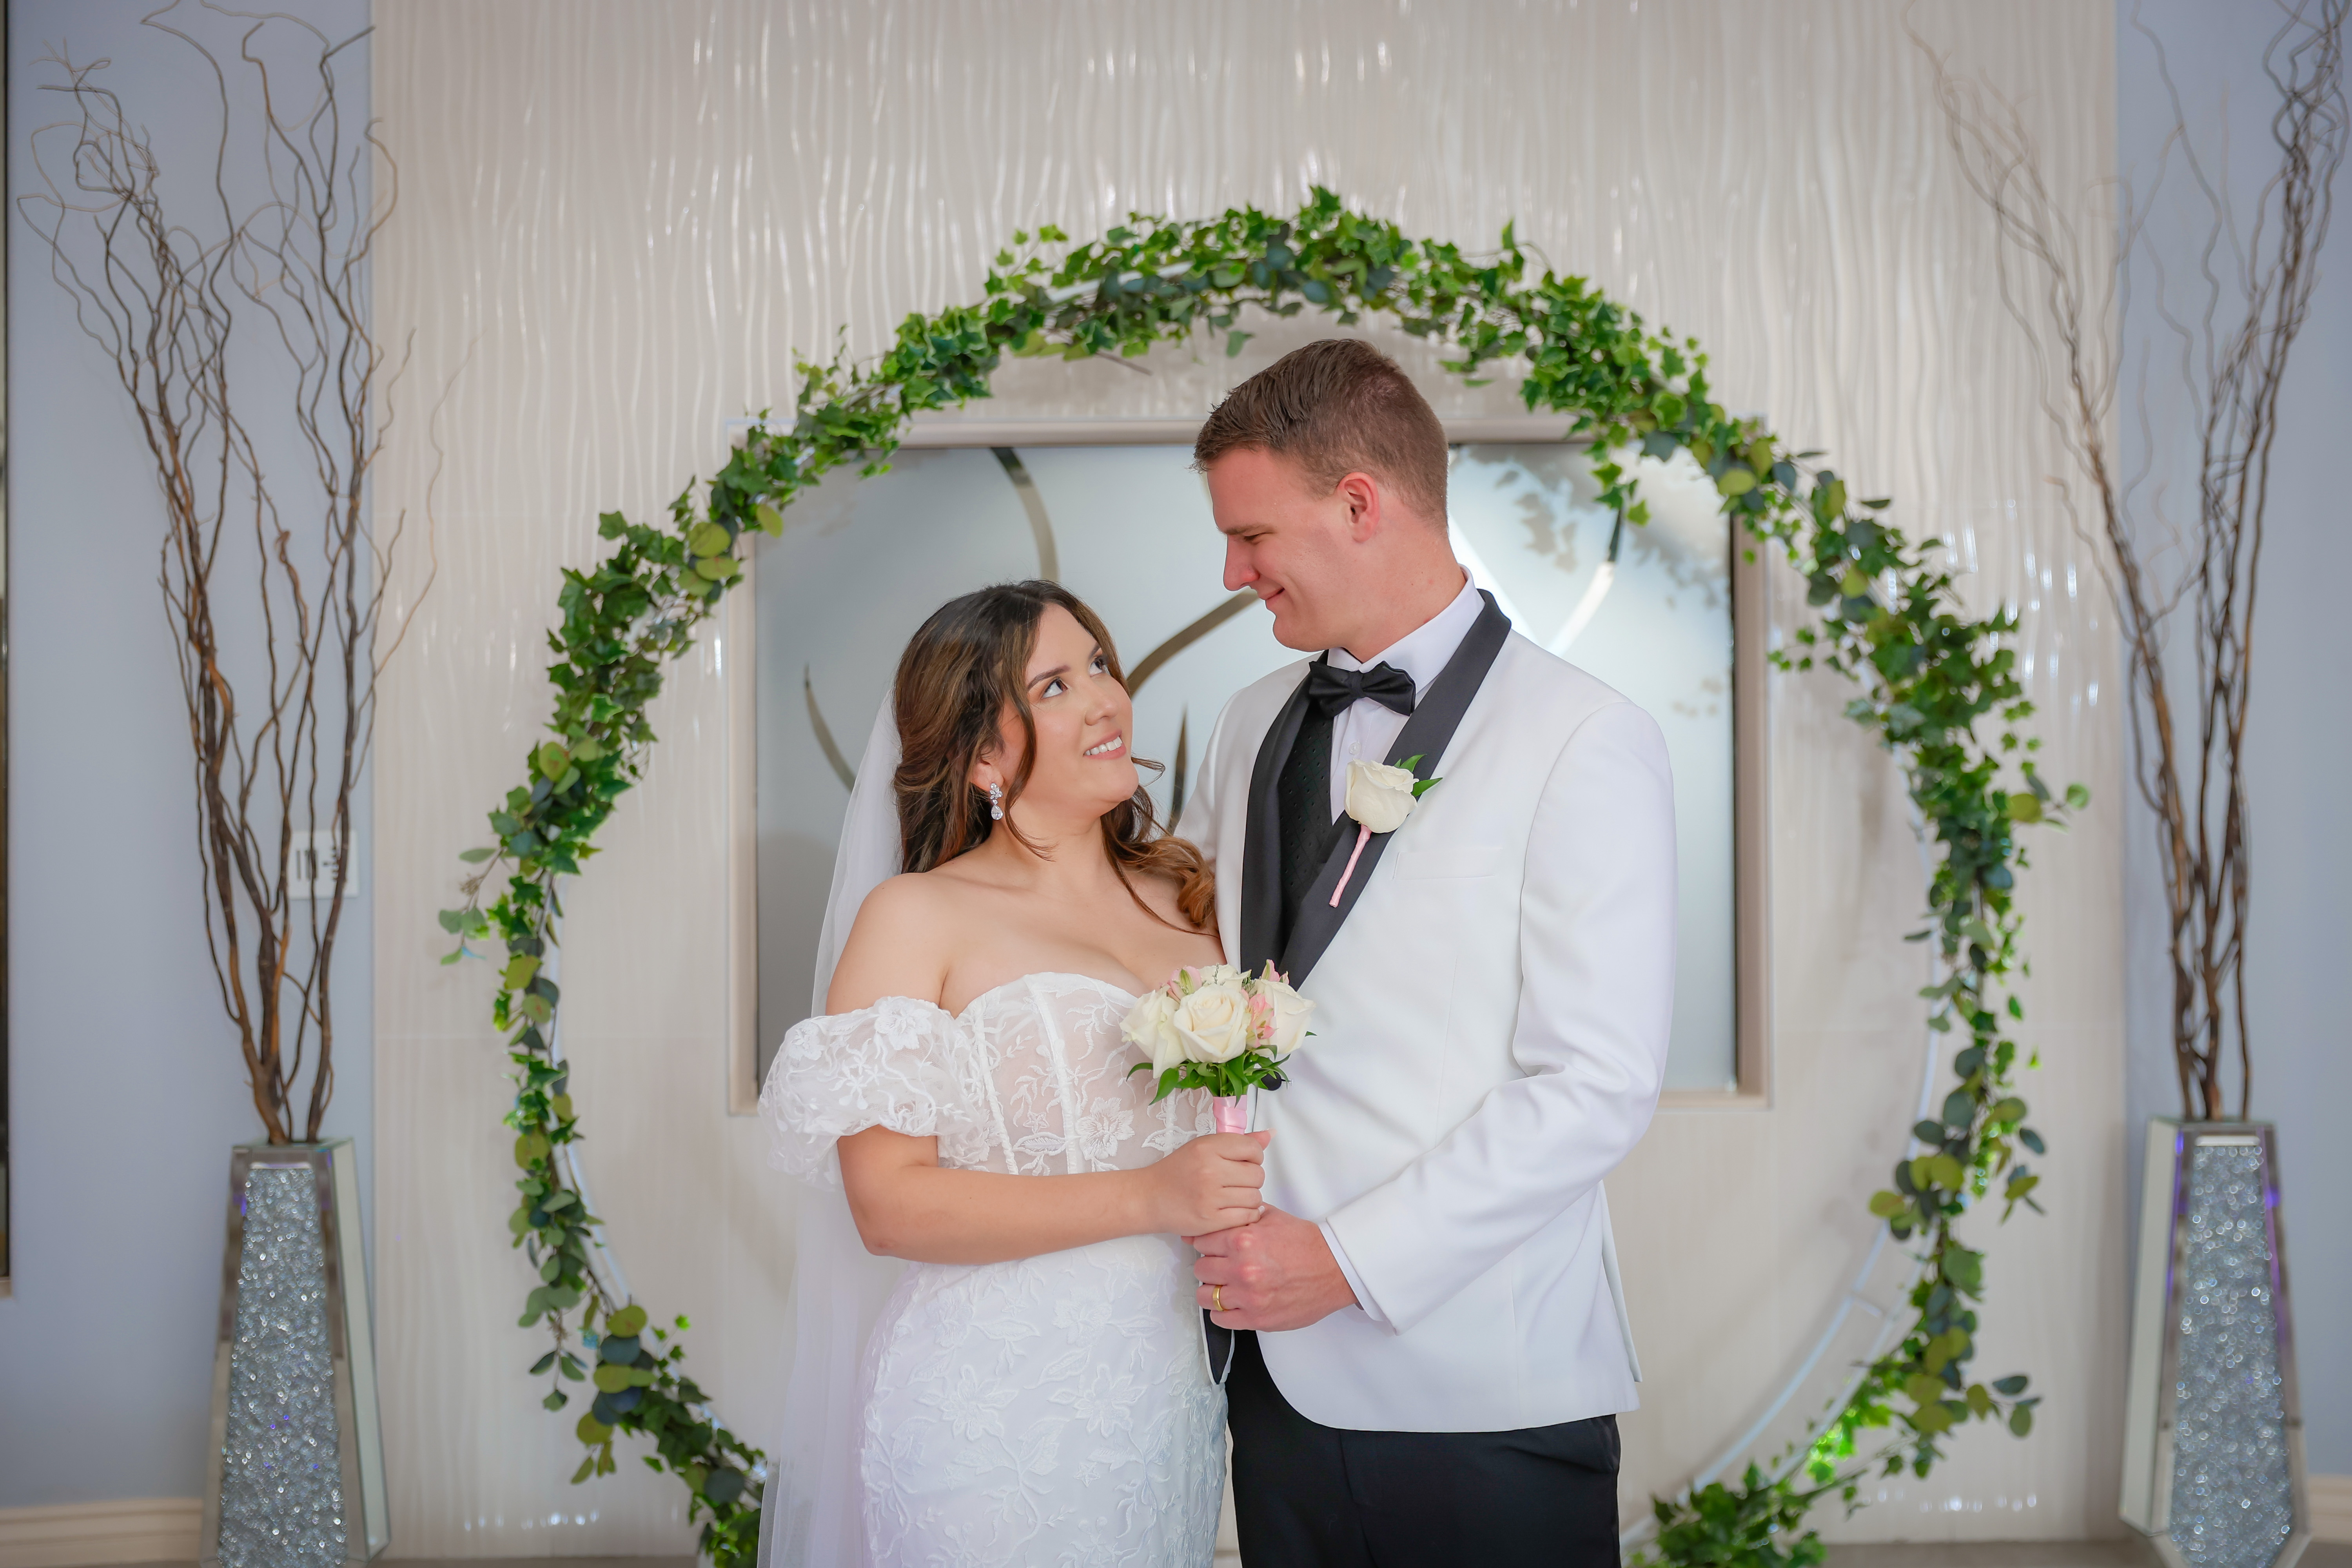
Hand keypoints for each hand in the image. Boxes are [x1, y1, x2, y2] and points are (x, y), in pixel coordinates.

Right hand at [1142, 1131, 1267, 1234]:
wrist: (1150, 1198)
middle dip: (1252, 1179)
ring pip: (1255, 1197)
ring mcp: (1210, 1197)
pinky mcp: (1210, 1220)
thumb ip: (1239, 1142)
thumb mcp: (1204, 1147)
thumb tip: (1270, 1135)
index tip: (1243, 1163)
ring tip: (1233, 1197)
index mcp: (1207, 1147)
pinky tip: (1234, 1210)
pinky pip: (1247, 1216)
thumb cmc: (1178, 1171)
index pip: (1253, 1150)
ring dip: (1249, 1198)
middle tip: (1237, 1182)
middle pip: (1257, 1175)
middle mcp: (1209, 1170)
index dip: (1254, 1157)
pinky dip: (1246, 1214)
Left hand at [1187, 1204, 1356, 1330]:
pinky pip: (1220, 1319)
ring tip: (1224, 1286)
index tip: (1212, 1247)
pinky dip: (1222, 1312)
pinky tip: (1232, 1303)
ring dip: (1211, 1290)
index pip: (1201, 1241)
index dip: (1206, 1243)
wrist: (1334, 1269)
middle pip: (1200, 1269)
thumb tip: (1215, 1216)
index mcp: (1243, 1240)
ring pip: (1205, 1295)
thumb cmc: (1306, 1244)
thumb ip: (1241, 1216)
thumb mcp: (1272, 1217)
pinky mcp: (1256, 1319)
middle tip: (1220, 1266)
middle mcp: (1242, 1269)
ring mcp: (1248, 1297)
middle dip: (1208, 1265)